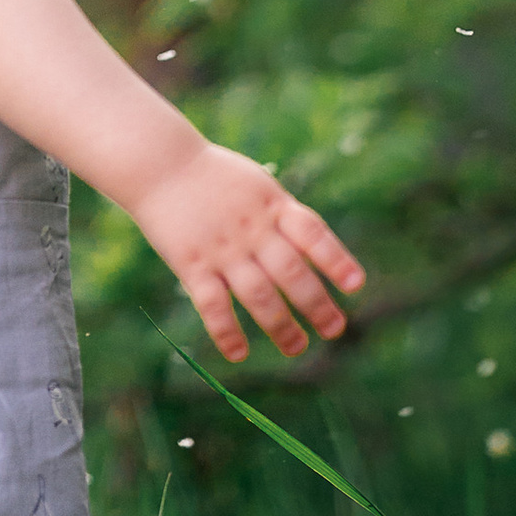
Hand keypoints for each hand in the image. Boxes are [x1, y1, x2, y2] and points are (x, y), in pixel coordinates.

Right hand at [132, 137, 363, 362]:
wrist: (159, 162)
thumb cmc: (214, 176)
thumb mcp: (256, 184)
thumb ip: (282, 215)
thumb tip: (313, 250)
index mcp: (272, 204)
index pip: (312, 233)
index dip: (336, 259)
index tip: (356, 285)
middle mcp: (252, 228)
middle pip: (291, 272)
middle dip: (316, 304)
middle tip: (334, 329)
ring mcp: (222, 247)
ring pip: (259, 294)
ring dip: (281, 326)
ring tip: (297, 347)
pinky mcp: (191, 263)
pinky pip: (212, 304)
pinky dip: (226, 332)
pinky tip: (239, 353)